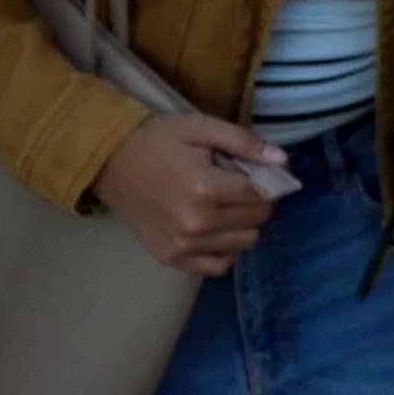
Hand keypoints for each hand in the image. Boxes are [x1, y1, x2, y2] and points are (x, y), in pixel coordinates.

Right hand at [93, 114, 288, 275]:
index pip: (262, 196)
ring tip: (227, 206)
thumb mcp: (200, 128)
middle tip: (240, 187)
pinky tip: (219, 231)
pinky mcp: (171, 258)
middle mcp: (197, 224)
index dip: (270, 183)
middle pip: (256, 220)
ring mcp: (183, 246)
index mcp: (205, 188)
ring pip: (243, 244)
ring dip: (244, 225)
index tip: (261, 173)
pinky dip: (226, 250)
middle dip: (257, 202)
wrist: (110, 164)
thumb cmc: (157, 141)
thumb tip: (283, 161)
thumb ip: (243, 142)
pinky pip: (217, 266)